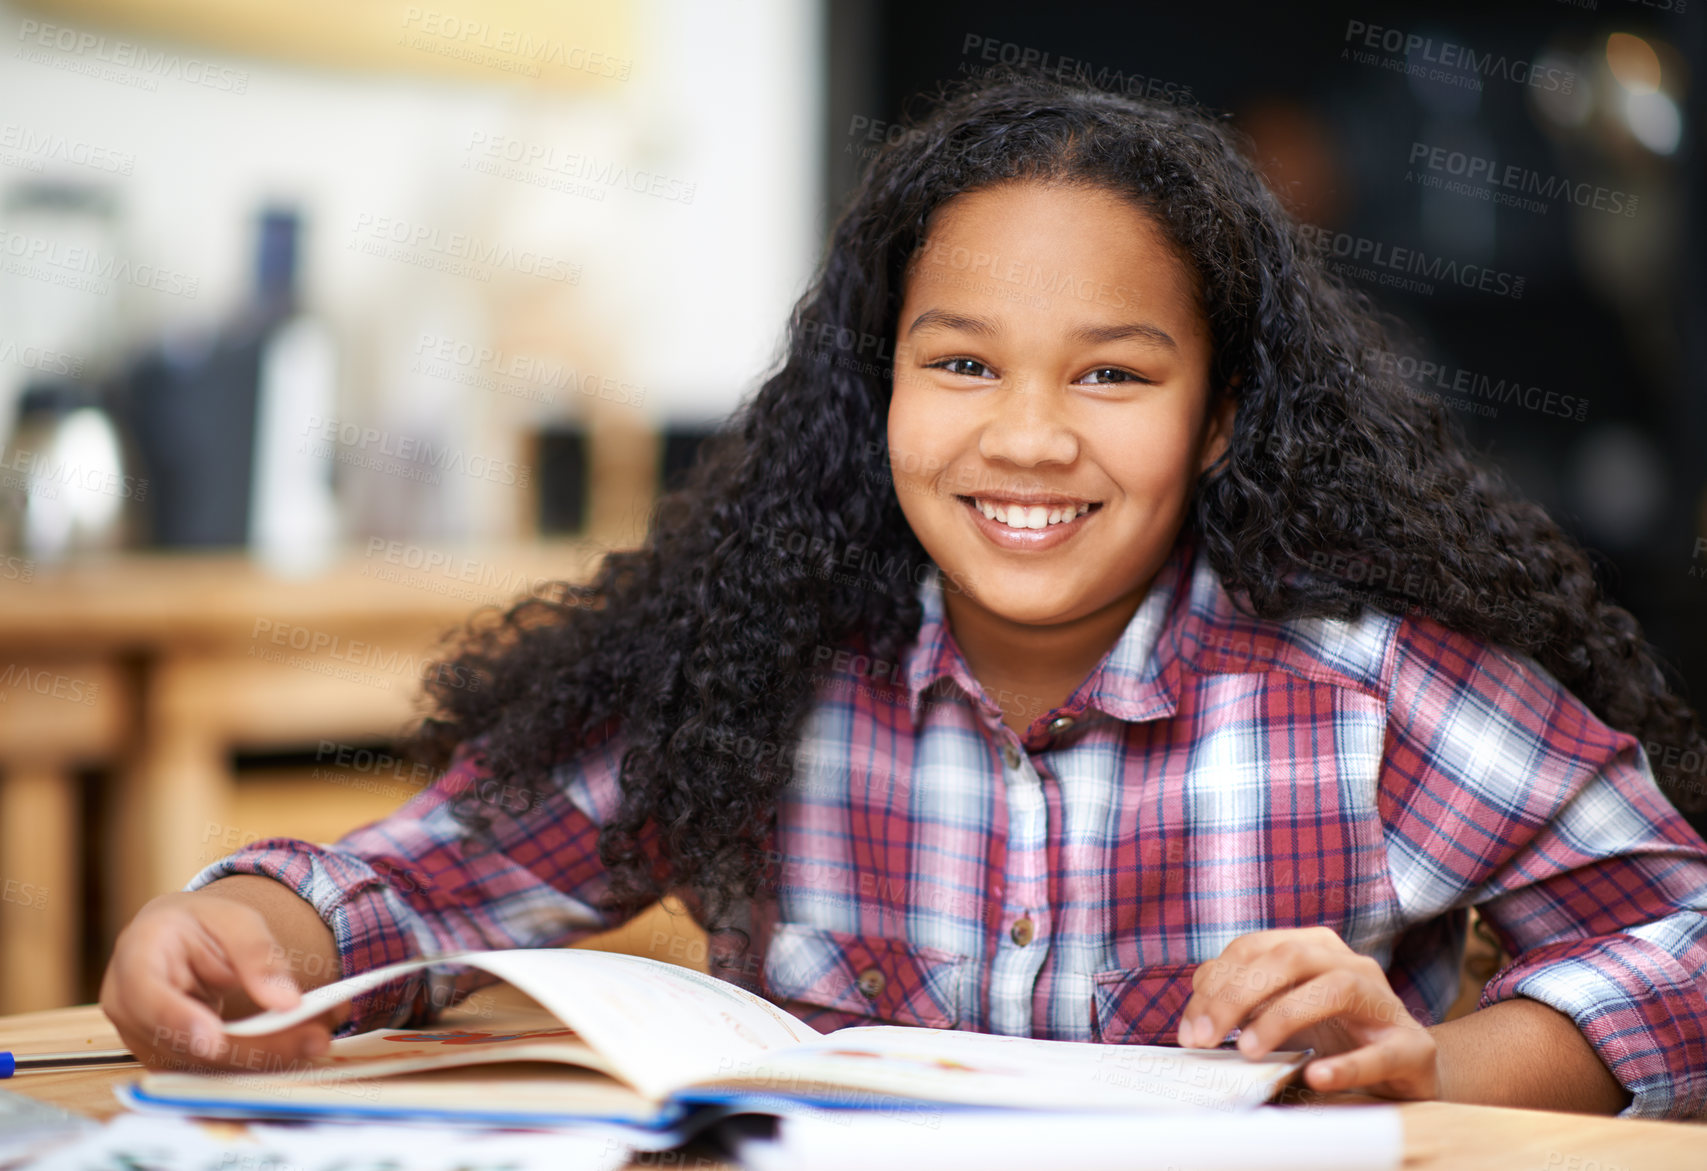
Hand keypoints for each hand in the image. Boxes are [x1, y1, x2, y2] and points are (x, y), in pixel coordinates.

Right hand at [99, 890, 342, 1071]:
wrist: (176, 940)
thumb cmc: (198, 924)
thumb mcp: (232, 919)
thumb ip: (257, 954)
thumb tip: (287, 1002)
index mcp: (135, 961)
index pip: (148, 998)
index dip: (179, 1021)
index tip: (213, 1038)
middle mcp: (131, 1011)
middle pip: (188, 1044)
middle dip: (255, 1046)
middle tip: (314, 1039)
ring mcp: (148, 1042)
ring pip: (207, 1065)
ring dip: (268, 1058)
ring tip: (319, 1038)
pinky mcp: (174, 1061)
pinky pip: (217, 1069)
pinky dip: (261, 1059)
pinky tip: (300, 1045)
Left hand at [1177, 926, 1438, 1099]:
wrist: (1408, 1067)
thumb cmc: (1336, 1034)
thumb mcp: (1282, 1011)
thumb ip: (1243, 1004)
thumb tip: (1195, 1019)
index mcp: (1314, 947)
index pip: (1253, 949)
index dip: (1215, 984)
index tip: (1189, 1029)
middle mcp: (1350, 963)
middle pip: (1288, 958)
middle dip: (1237, 995)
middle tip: (1205, 1038)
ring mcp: (1384, 1001)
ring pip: (1334, 989)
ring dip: (1283, 1017)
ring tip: (1248, 1051)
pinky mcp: (1412, 1046)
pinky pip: (1380, 1052)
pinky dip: (1347, 1065)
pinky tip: (1316, 1076)